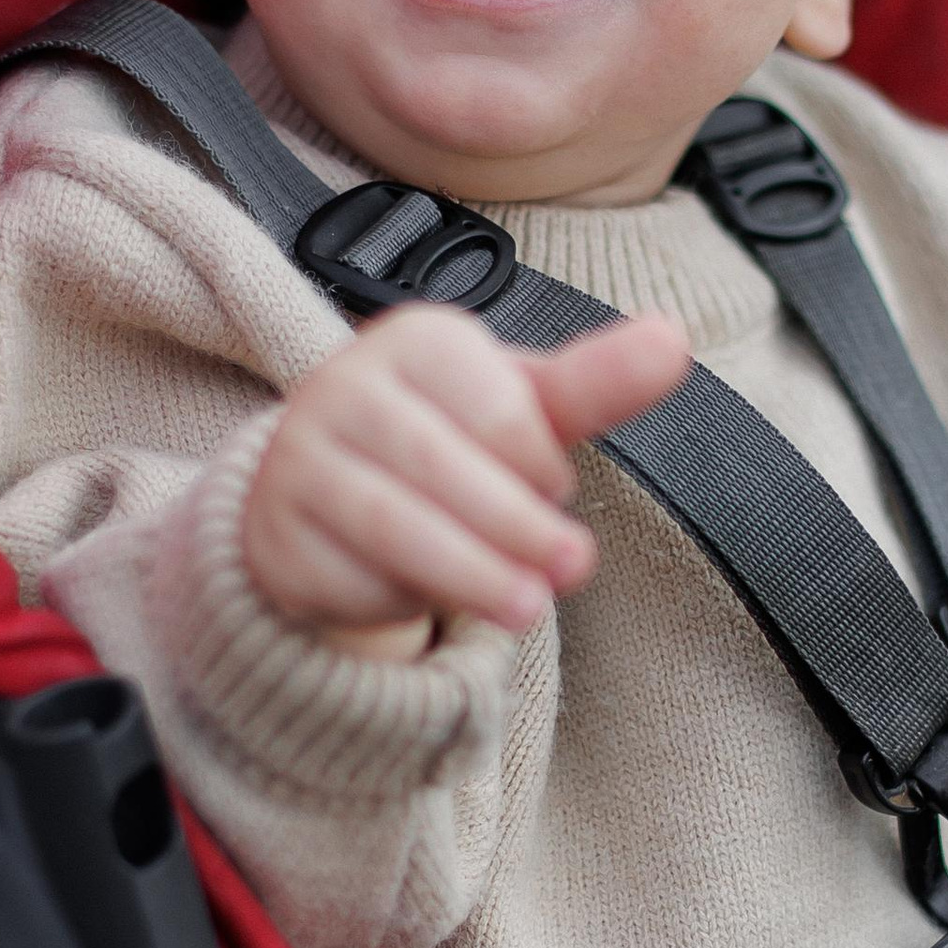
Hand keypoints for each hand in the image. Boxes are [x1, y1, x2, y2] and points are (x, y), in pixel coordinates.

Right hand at [243, 303, 690, 653]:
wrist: (325, 497)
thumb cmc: (446, 443)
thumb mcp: (527, 413)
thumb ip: (597, 383)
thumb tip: (673, 338)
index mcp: (417, 342)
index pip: (498, 411)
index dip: (540, 465)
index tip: (550, 488)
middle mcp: (345, 386)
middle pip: (448, 467)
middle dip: (519, 527)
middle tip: (572, 568)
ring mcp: (300, 458)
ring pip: (396, 524)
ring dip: (472, 574)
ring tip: (528, 609)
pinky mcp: (275, 531)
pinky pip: (347, 574)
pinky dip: (397, 598)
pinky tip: (422, 601)